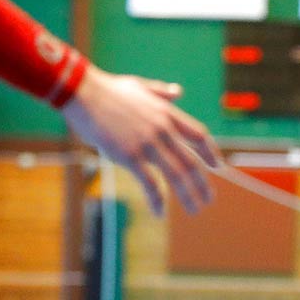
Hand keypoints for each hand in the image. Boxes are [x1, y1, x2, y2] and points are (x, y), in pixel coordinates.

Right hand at [61, 64, 221, 215]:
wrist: (82, 91)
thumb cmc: (108, 89)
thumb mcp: (140, 86)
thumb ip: (161, 92)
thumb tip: (178, 91)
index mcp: (167, 113)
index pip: (199, 135)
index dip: (210, 152)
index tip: (217, 166)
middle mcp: (163, 129)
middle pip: (191, 161)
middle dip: (202, 183)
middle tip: (208, 199)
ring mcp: (147, 143)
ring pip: (176, 175)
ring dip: (188, 195)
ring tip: (195, 210)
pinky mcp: (130, 155)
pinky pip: (149, 182)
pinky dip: (157, 200)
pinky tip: (159, 213)